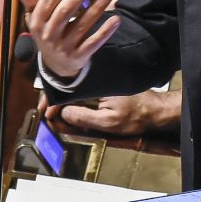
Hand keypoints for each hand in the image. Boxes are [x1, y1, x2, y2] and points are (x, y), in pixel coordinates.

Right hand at [9, 0, 119, 78]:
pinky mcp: (79, 56)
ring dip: (97, 7)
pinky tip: (116, 19)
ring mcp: (64, 47)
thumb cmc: (47, 32)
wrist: (55, 66)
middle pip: (65, 11)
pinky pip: (93, 43)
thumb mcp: (36, 17)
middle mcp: (49, 35)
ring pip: (82, 24)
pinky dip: (105, 31)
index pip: (48, 0)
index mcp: (37, 22)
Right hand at [58, 89, 181, 134]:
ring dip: (62, 97)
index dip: (54, 102)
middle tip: (45, 111)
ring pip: (74, 87)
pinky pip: (83, 89)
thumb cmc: (135, 116)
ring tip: (52, 109)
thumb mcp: (107, 122)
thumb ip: (84, 117)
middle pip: (68, 86)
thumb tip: (63, 114)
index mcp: (95, 84)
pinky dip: (73, 97)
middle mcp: (96, 79)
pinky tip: (67, 105)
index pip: (67, 91)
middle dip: (54, 97)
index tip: (47, 113)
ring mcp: (100, 82)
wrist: (155, 111)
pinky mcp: (104, 85)